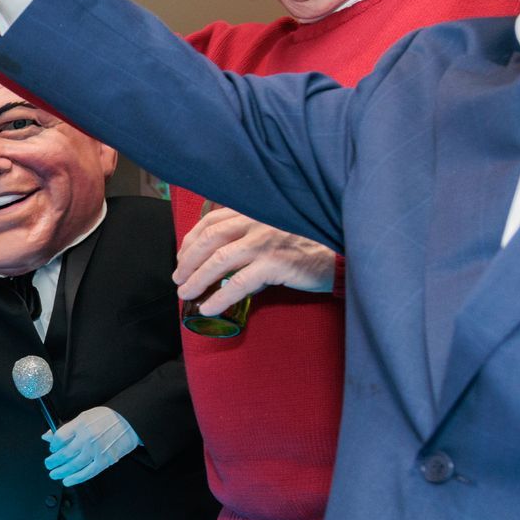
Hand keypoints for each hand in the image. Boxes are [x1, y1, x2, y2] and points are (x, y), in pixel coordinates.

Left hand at [43, 407, 137, 486]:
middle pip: (64, 453)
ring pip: (74, 465)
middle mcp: (87, 438)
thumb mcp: (85, 416)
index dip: (53, 445)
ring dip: (61, 471)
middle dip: (53, 461)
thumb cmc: (109, 418)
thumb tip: (48, 436)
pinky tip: (68, 480)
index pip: (60, 437)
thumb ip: (66, 428)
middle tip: (48, 464)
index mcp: (80, 425)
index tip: (52, 449)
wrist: (130, 421)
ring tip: (54, 474)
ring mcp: (96, 450)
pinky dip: (76, 478)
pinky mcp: (105, 460)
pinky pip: (88, 472)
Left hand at [173, 206, 337, 317]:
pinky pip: (238, 283)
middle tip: (178, 279)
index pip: (212, 221)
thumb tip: (219, 263)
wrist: (341, 253)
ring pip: (219, 260)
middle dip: (188, 260)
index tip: (182, 258)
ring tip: (187, 294)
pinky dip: (219, 297)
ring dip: (197, 279)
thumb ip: (249, 238)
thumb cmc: (307, 245)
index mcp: (254, 211)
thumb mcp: (275, 231)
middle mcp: (257, 221)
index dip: (191, 240)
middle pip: (210, 239)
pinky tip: (209, 308)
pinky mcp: (275, 264)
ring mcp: (266, 242)